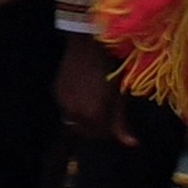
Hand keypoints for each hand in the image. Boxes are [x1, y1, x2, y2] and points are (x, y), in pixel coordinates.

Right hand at [57, 31, 134, 145]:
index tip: (117, 120)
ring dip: (84, 117)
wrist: (87, 43)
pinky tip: (84, 92)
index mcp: (93, 116)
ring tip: (95, 101)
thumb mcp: (119, 95)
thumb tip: (131, 144)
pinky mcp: (56, 91)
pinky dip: (75, 105)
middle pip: (86, 131)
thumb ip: (121, 122)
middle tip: (107, 112)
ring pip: (74, 120)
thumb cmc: (110, 67)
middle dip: (97, 126)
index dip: (111, 130)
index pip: (102, 135)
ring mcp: (62, 103)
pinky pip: (66, 107)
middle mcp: (74, 114)